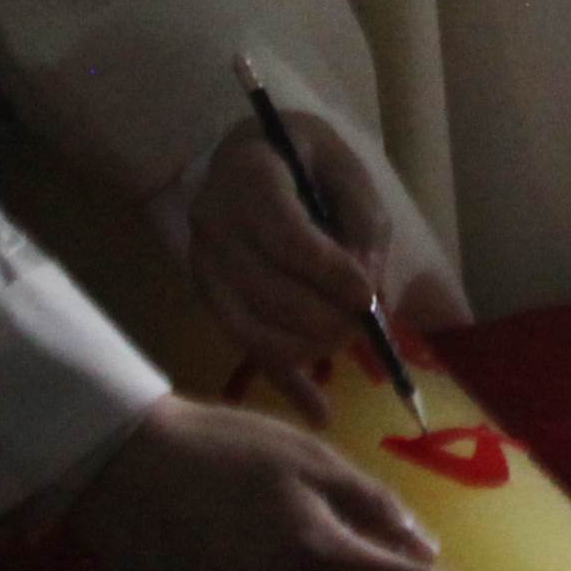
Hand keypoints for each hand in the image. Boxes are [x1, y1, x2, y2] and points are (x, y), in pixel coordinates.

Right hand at [186, 104, 441, 409]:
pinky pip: (247, 349)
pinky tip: (320, 412)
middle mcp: (214, 225)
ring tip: (347, 340)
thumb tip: (367, 292)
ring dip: (311, 347)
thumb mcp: (344, 167)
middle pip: (269, 293)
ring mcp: (204, 268)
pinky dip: (286, 384)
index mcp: (247, 177)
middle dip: (327, 318)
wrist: (246, 158)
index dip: (329, 274)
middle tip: (365, 322)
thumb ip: (362, 223)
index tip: (366, 296)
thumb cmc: (305, 158)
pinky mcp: (209, 301)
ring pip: (255, 329)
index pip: (284, 238)